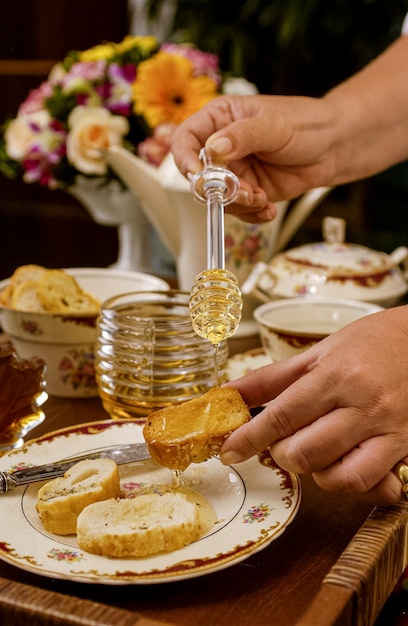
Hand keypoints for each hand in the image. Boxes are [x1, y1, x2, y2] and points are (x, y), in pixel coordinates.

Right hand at [171, 94, 337, 222]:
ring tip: (261, 199)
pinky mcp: (250, 191)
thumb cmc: (306, 124)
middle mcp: (223, 147)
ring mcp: (236, 171)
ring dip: (238, 204)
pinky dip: (251, 214)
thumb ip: (242, 136)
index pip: (186, 138)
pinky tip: (268, 210)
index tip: (199, 175)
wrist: (335, 147)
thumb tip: (213, 149)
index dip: (185, 158)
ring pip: (218, 197)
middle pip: (200, 175)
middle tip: (243, 191)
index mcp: (220, 119)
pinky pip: (239, 210)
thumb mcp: (274, 125)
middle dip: (219, 189)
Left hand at [221, 305, 407, 504]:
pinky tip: (341, 464)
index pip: (282, 416)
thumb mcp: (317, 352)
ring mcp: (388, 431)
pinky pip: (373, 485)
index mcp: (336, 376)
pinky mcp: (406, 448)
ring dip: (314, 471)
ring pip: (338, 477)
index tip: (229, 452)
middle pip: (305, 452)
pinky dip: (348, 483)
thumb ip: (270, 377)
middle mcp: (363, 405)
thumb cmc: (369, 344)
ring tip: (314, 451)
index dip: (249, 439)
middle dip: (282, 453)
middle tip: (283, 440)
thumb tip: (228, 394)